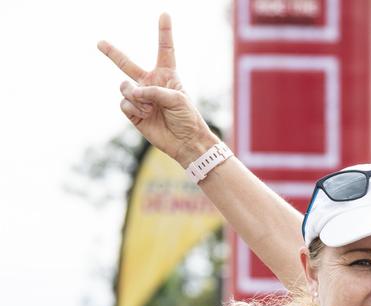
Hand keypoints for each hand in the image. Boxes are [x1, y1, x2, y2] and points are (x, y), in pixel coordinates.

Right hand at [98, 14, 218, 165]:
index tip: (165, 14)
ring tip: (149, 106)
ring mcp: (140, 97)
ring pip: (124, 86)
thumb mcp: (177, 99)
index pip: (165, 49)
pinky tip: (145, 114)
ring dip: (136, 95)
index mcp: (167, 75)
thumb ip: (153, 91)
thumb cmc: (188, 118)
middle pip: (127, 64)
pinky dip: (134, 107)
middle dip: (112, 53)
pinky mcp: (133, 112)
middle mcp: (150, 83)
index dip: (164, 32)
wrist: (186, 142)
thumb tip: (131, 92)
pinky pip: (124, 102)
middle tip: (100, 42)